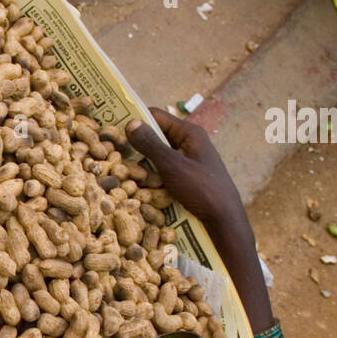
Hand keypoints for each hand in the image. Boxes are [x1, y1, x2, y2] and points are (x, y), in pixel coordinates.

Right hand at [125, 109, 247, 239]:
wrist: (224, 220)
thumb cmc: (202, 189)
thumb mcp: (173, 166)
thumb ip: (151, 145)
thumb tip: (130, 123)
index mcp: (190, 133)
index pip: (157, 116)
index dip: (135, 120)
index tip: (113, 128)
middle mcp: (190, 143)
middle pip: (157, 136)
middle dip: (137, 144)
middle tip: (112, 151)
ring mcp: (189, 161)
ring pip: (159, 155)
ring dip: (143, 162)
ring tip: (121, 169)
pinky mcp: (187, 177)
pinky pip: (164, 170)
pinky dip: (152, 174)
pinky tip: (139, 184)